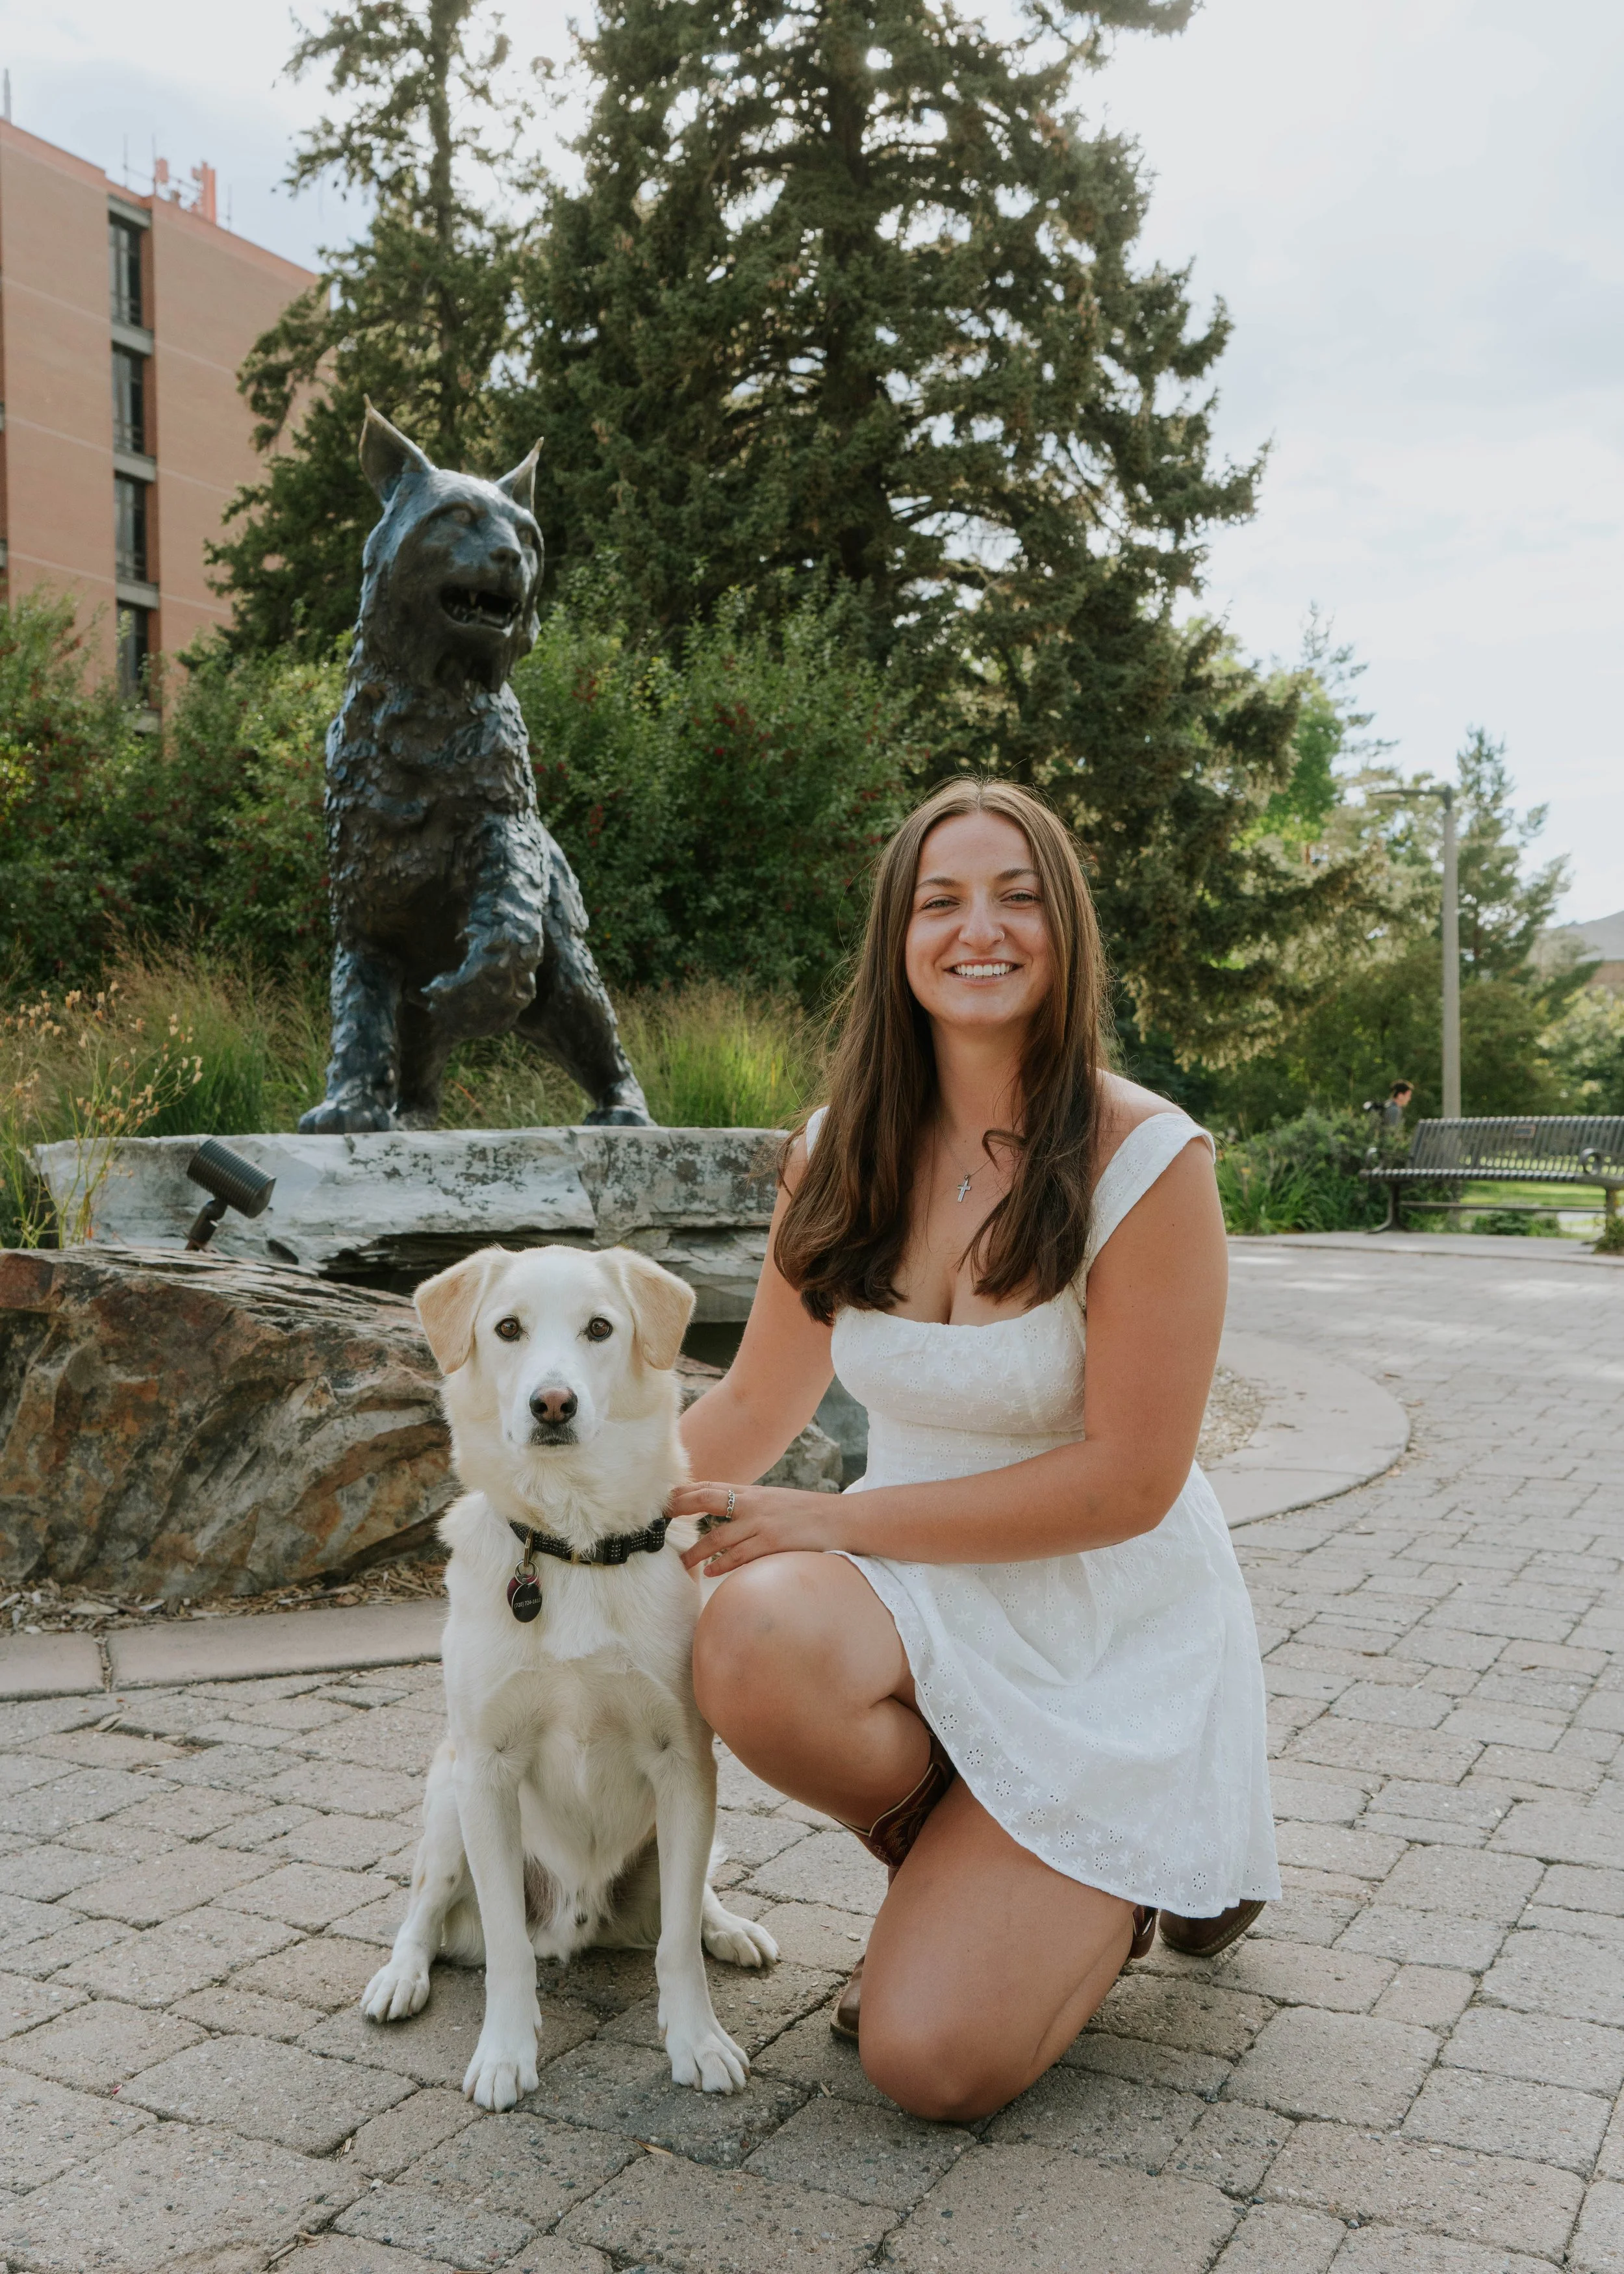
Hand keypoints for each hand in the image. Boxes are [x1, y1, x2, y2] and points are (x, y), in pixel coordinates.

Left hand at [672, 1482, 851, 1575]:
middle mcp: (752, 1503)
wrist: (840, 1518)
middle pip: (705, 1500)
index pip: (709, 1486)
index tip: (662, 1500)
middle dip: (679, 1508)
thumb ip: (748, 1505)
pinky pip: (740, 1556)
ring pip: (717, 1537)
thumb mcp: (773, 1502)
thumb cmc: (806, 1513)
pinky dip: (722, 1564)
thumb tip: (724, 1514)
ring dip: (695, 1552)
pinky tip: (710, 1572)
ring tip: (680, 1563)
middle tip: (657, 1520)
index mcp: (751, 1492)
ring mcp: (762, 1523)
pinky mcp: (773, 1543)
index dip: (683, 1492)